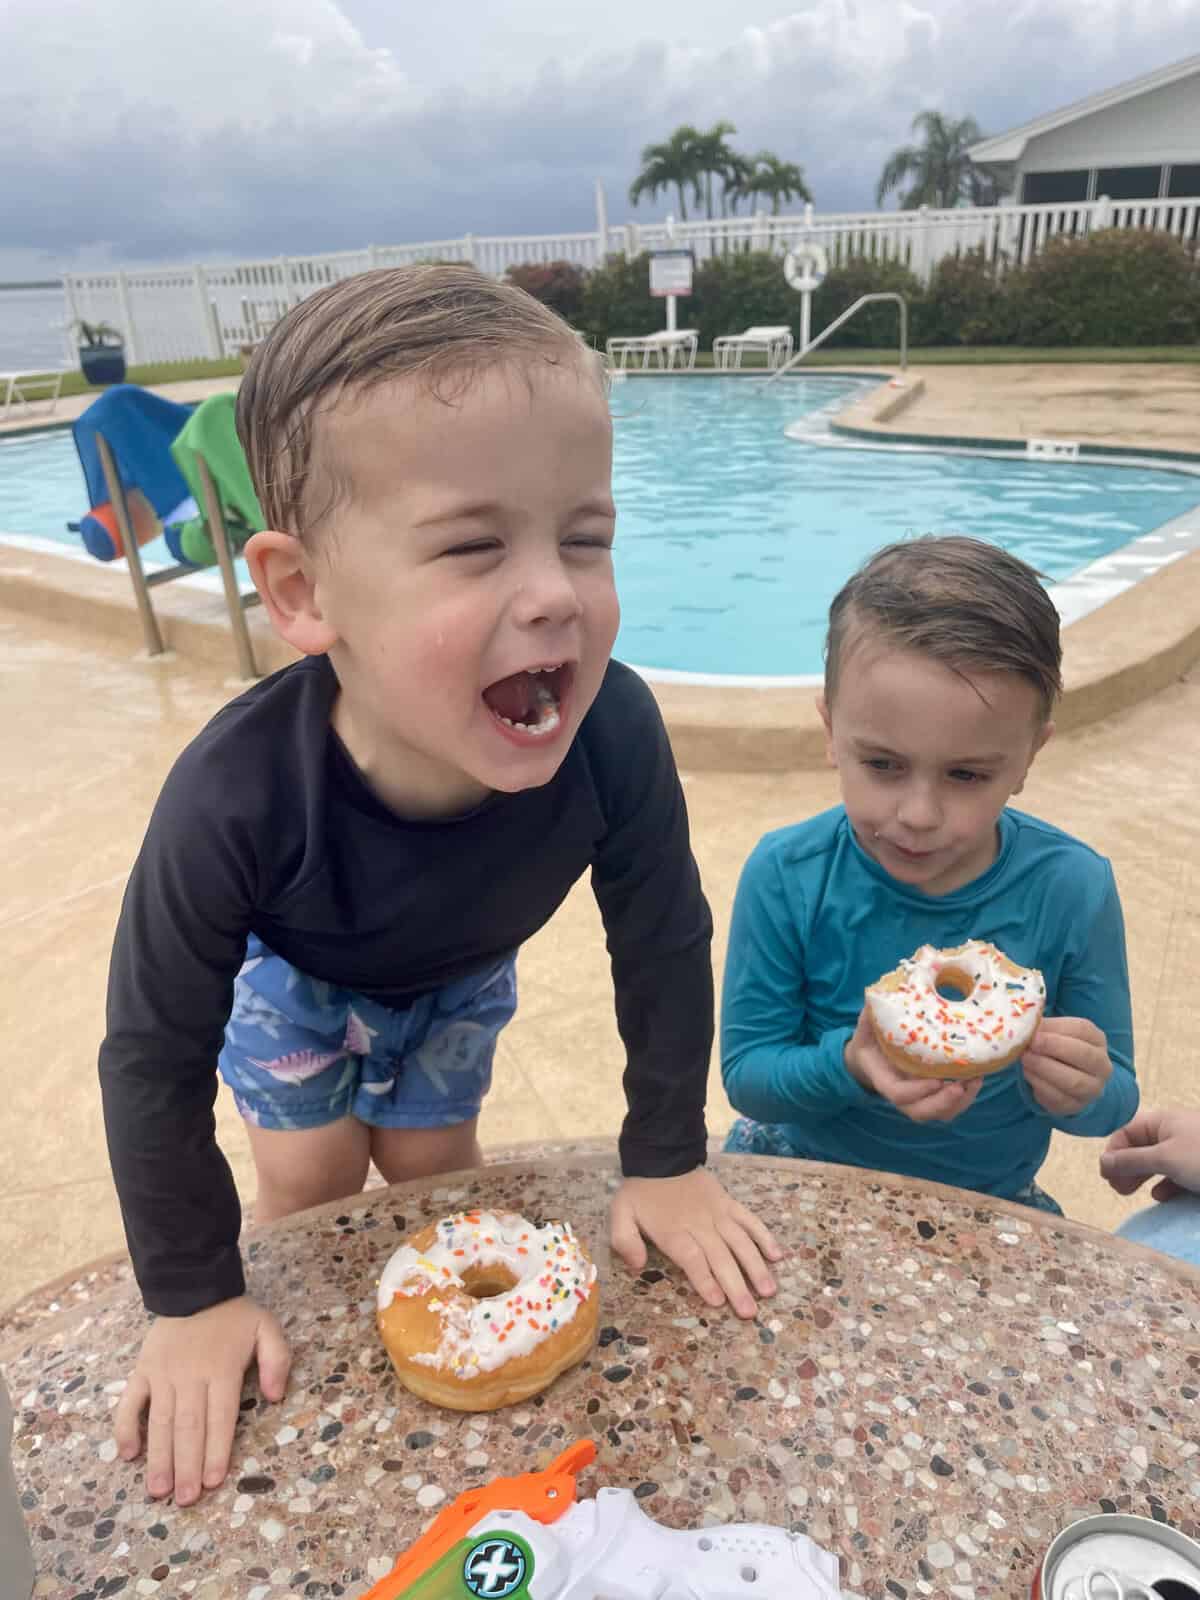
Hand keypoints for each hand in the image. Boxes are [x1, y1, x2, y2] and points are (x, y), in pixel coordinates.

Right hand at [113, 1295, 290, 1504]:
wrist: (194, 1285)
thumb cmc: (233, 1315)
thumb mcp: (267, 1327)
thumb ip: (277, 1359)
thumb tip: (275, 1396)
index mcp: (222, 1368)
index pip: (220, 1416)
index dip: (217, 1450)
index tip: (213, 1481)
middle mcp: (190, 1375)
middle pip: (189, 1426)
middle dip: (188, 1465)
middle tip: (185, 1500)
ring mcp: (163, 1374)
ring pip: (160, 1421)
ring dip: (159, 1458)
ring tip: (159, 1490)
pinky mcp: (142, 1370)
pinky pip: (129, 1402)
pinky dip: (125, 1427)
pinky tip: (128, 1454)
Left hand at [610, 1167, 782, 1319]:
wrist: (662, 1155)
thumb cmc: (642, 1192)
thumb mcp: (620, 1213)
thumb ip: (625, 1240)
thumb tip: (636, 1265)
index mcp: (673, 1230)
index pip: (692, 1258)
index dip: (705, 1279)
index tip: (718, 1301)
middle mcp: (699, 1224)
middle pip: (720, 1256)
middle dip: (736, 1285)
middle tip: (749, 1311)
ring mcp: (718, 1213)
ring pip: (740, 1241)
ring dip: (755, 1266)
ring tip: (768, 1290)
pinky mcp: (729, 1203)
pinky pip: (750, 1220)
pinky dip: (764, 1236)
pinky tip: (777, 1256)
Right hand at [844, 1010, 982, 1122]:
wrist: (871, 1057)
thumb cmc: (871, 1041)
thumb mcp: (866, 1027)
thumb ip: (871, 1015)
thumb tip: (877, 995)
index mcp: (884, 1079)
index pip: (898, 1094)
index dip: (916, 1091)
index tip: (936, 1079)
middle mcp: (903, 1093)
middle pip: (921, 1112)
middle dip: (943, 1102)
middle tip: (960, 1085)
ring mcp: (919, 1097)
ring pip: (940, 1113)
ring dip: (960, 1101)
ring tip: (975, 1080)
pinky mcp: (933, 1094)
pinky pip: (951, 1105)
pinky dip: (966, 1097)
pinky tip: (977, 1078)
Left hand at [1021, 1016, 1110, 1115]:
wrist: (1070, 1080)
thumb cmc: (1059, 1050)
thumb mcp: (1056, 1034)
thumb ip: (1045, 1029)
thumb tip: (1026, 1025)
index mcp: (1097, 1040)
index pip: (1082, 1030)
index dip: (1057, 1029)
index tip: (1035, 1030)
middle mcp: (1101, 1065)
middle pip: (1084, 1055)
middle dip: (1054, 1048)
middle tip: (1030, 1045)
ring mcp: (1092, 1088)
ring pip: (1074, 1081)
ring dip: (1045, 1069)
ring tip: (1025, 1060)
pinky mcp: (1076, 1105)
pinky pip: (1060, 1099)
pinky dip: (1041, 1086)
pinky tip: (1028, 1075)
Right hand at [1100, 1107, 1199, 1202]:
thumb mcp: (1165, 1159)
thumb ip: (1132, 1160)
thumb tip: (1103, 1161)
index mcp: (1162, 1121)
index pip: (1127, 1131)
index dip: (1114, 1151)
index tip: (1107, 1174)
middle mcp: (1172, 1132)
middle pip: (1139, 1148)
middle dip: (1125, 1167)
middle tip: (1116, 1188)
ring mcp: (1186, 1150)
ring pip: (1156, 1162)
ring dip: (1140, 1176)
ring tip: (1128, 1192)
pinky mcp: (1198, 1168)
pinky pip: (1174, 1175)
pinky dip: (1164, 1184)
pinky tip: (1160, 1195)